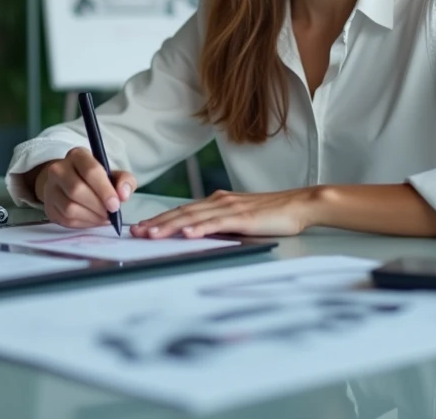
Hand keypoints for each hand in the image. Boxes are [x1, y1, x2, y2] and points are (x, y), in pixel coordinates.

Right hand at [34, 147, 136, 228]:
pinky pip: (66, 219)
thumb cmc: (96, 179)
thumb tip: (123, 195)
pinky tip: (93, 220)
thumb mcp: (114, 174)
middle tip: (110, 214)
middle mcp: (59, 169)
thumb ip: (125, 181)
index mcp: (78, 155)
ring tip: (103, 217)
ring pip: (70, 207)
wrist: (70, 184)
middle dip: (98, 206)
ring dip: (91, 217)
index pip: (90, 171)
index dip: (104, 190)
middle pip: (77, 190)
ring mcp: (50, 188)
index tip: (115, 205)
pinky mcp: (49, 206)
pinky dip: (83, 223)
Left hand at [130, 188, 319, 238]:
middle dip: (157, 223)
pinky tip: (187, 233)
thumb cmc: (273, 214)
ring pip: (194, 217)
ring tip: (152, 234)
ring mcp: (231, 208)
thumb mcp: (241, 218)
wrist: (300, 204)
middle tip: (135, 233)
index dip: (161, 219)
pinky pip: (218, 223)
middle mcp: (220, 201)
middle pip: (182, 213)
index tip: (141, 228)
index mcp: (218, 202)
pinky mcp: (244, 217)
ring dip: (171, 226)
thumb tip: (200, 232)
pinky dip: (200, 228)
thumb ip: (221, 223)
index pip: (183, 211)